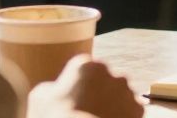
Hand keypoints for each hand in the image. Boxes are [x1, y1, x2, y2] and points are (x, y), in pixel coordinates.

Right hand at [27, 55, 142, 117]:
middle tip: (86, 112)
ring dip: (112, 106)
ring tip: (98, 117)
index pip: (84, 71)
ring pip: (119, 96)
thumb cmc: (55, 116)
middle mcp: (110, 72)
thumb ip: (51, 87)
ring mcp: (126, 90)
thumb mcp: (39, 97)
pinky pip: (130, 112)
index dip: (78, 88)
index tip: (73, 101)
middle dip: (98, 95)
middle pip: (104, 82)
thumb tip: (54, 89)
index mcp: (86, 65)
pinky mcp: (138, 109)